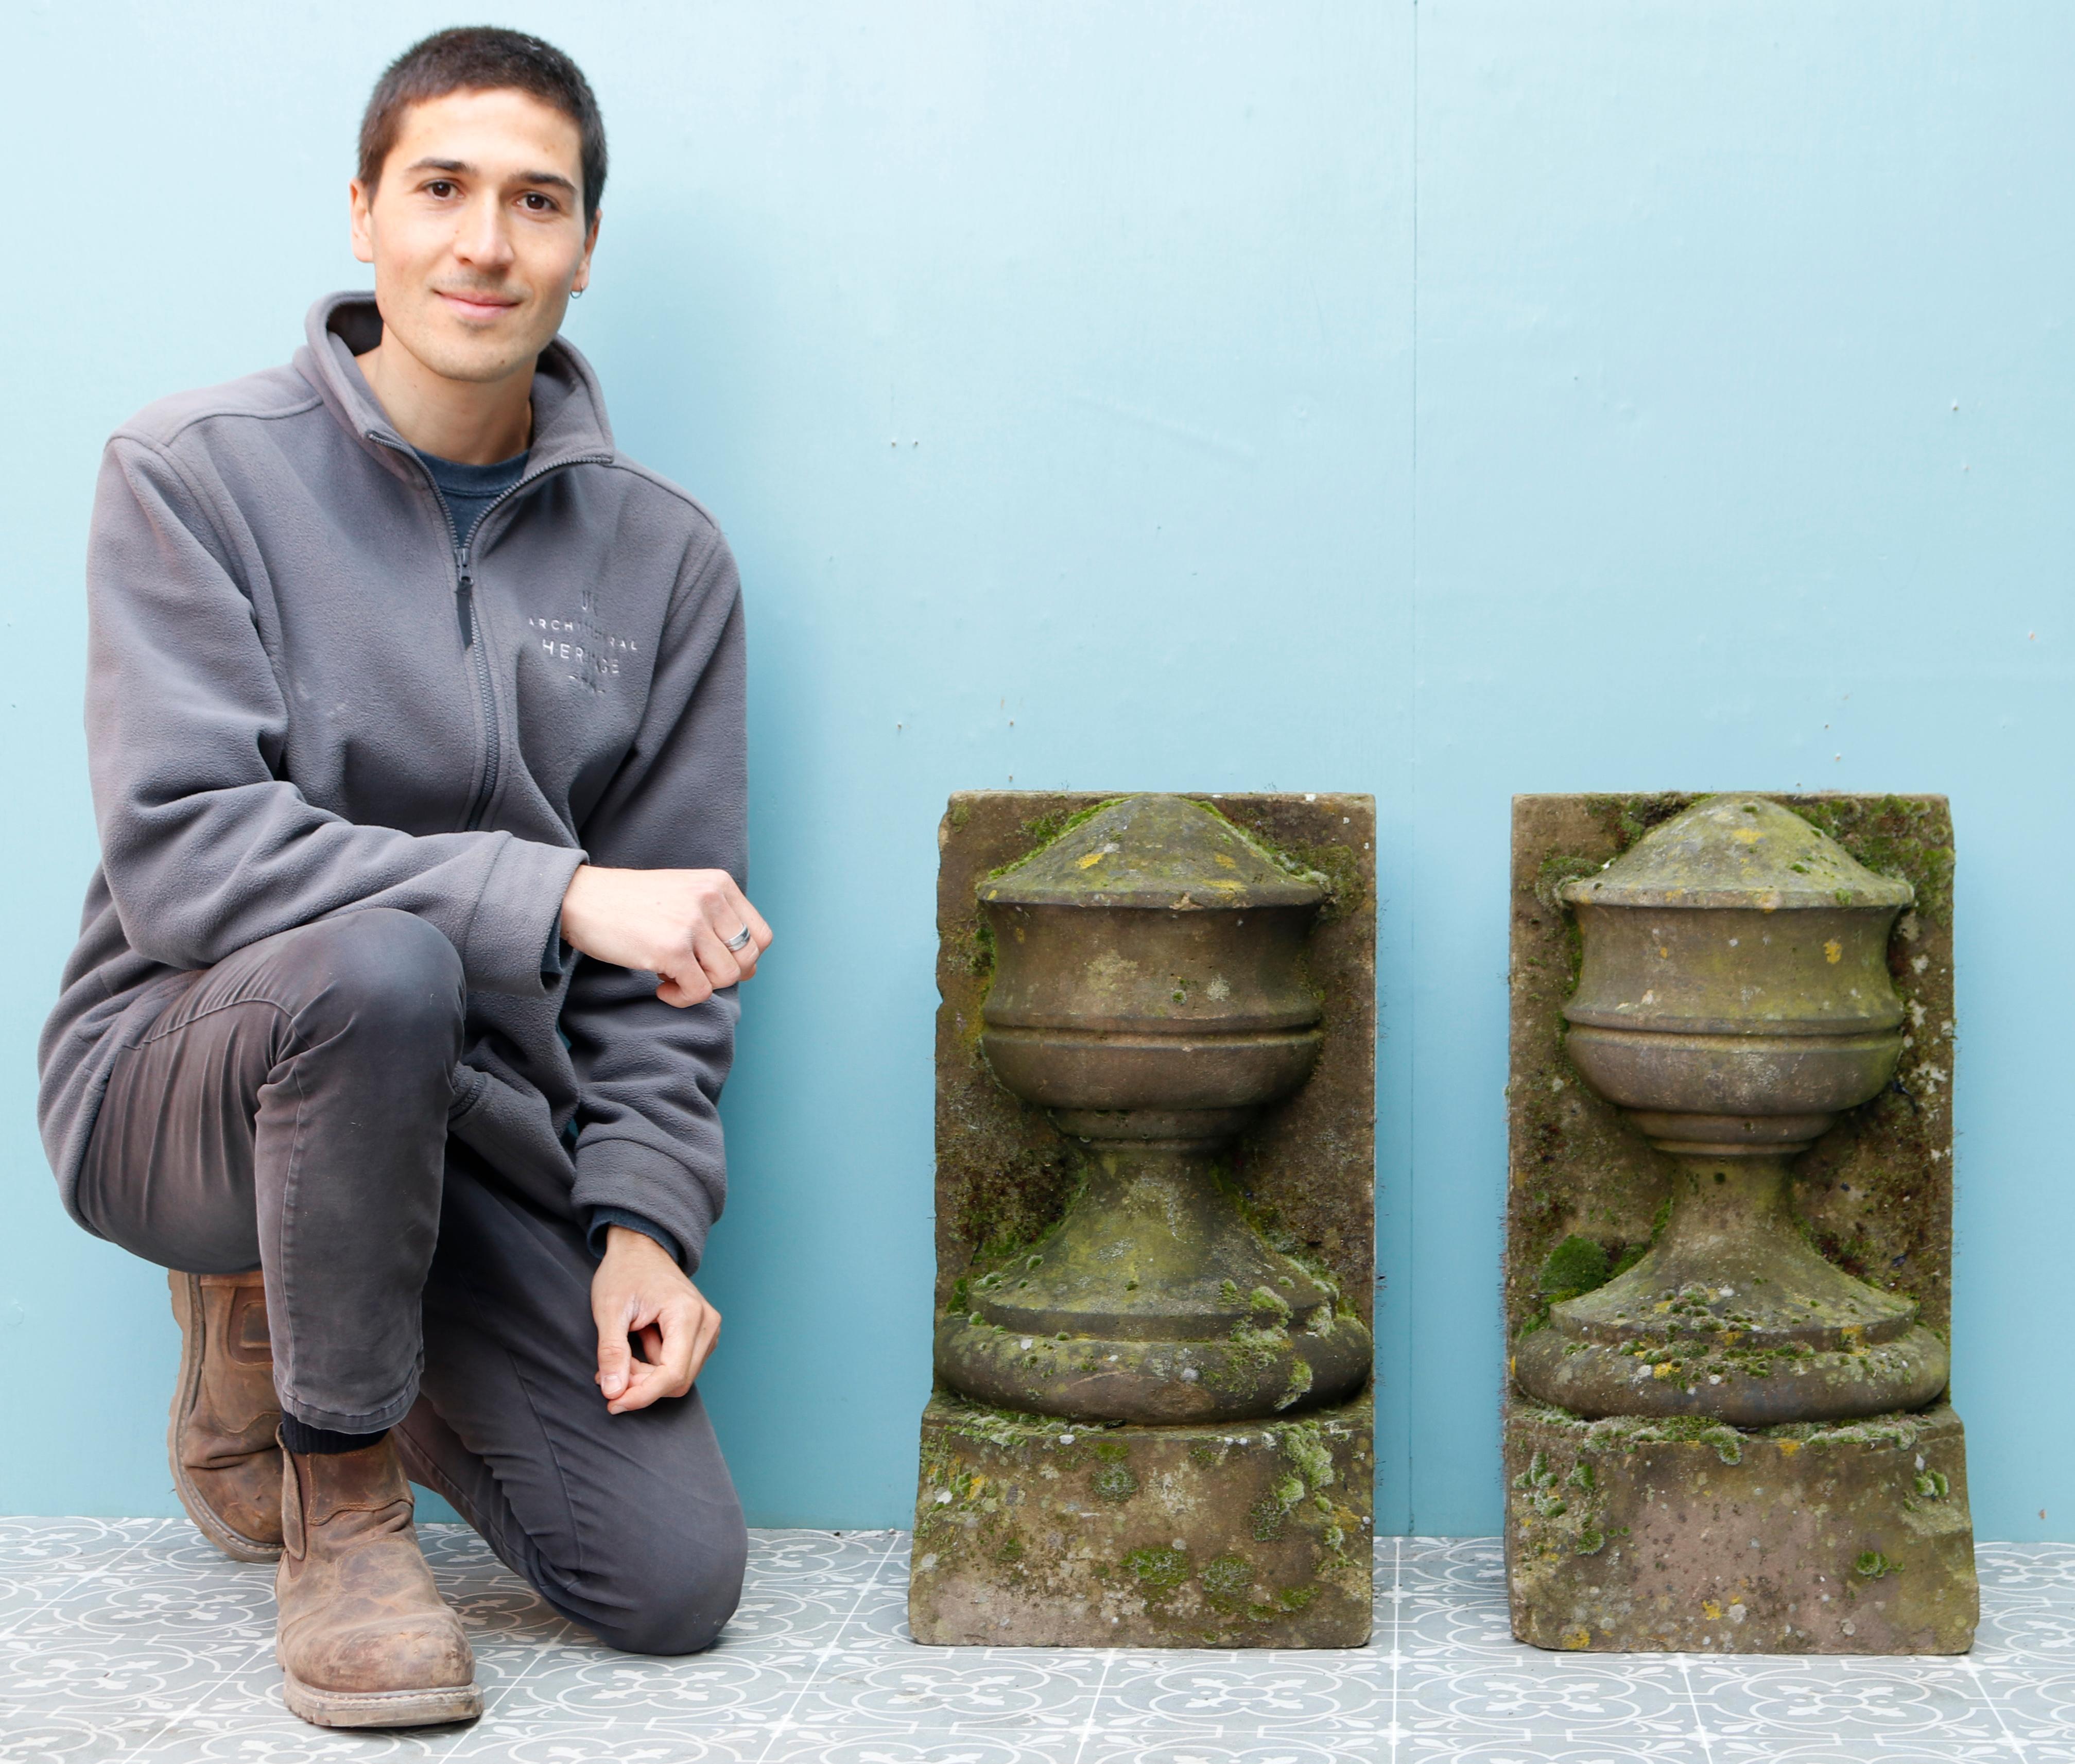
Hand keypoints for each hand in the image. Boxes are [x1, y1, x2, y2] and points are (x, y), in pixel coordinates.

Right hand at [560, 864, 772, 1006]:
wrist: (582, 900)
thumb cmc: (631, 904)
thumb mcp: (685, 896)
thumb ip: (717, 921)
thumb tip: (749, 969)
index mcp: (719, 884)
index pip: (761, 935)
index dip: (744, 959)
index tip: (716, 964)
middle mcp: (710, 899)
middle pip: (746, 959)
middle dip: (722, 975)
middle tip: (692, 972)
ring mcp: (692, 923)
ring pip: (725, 977)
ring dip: (700, 987)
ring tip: (673, 977)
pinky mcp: (671, 949)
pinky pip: (698, 991)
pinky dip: (682, 998)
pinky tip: (661, 987)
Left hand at [590, 1226, 721, 1413]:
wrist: (641, 1247)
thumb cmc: (624, 1272)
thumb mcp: (609, 1311)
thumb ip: (611, 1353)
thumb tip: (614, 1392)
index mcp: (687, 1313)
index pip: (672, 1374)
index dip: (642, 1396)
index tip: (613, 1403)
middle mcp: (707, 1323)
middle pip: (678, 1380)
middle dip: (642, 1386)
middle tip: (609, 1373)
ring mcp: (709, 1328)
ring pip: (681, 1376)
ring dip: (648, 1378)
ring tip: (622, 1356)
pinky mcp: (703, 1333)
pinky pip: (682, 1365)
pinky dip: (656, 1368)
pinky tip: (638, 1349)